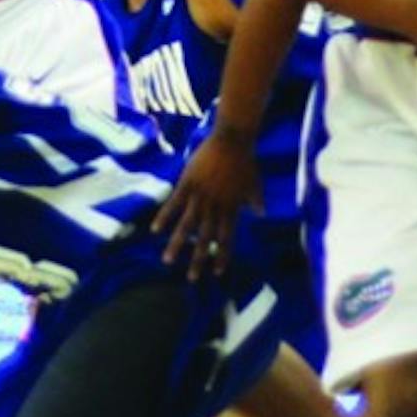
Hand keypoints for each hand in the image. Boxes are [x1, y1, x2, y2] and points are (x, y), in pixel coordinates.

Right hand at [152, 128, 261, 280]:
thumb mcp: (254, 182)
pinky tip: (155, 230)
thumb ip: (255, 199)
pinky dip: (164, 217)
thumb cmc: (245, 159)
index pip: (226, 237)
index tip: (217, 272)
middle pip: (205, 237)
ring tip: (168, 260)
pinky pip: (174, 204)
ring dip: (177, 245)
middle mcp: (215, 206)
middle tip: (192, 278)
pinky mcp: (187, 183)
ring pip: (186, 225)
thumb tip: (260, 213)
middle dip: (198, 259)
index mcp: (232, 207)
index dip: (222, 255)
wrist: (232, 138)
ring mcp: (200, 195)